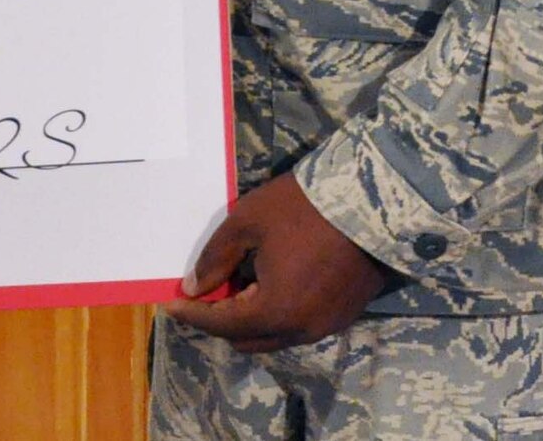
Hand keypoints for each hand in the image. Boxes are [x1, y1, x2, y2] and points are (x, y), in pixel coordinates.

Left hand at [161, 172, 389, 352]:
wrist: (371, 203)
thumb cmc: (302, 209)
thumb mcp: (247, 222)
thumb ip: (216, 258)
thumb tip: (195, 286)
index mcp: (275, 312)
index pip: (223, 324)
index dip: (193, 315)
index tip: (171, 305)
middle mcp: (301, 330)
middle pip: (247, 338)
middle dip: (220, 321)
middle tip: (203, 294)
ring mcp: (326, 326)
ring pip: (274, 336)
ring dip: (249, 319)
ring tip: (235, 286)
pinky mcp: (342, 315)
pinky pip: (298, 327)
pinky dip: (276, 314)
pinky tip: (268, 285)